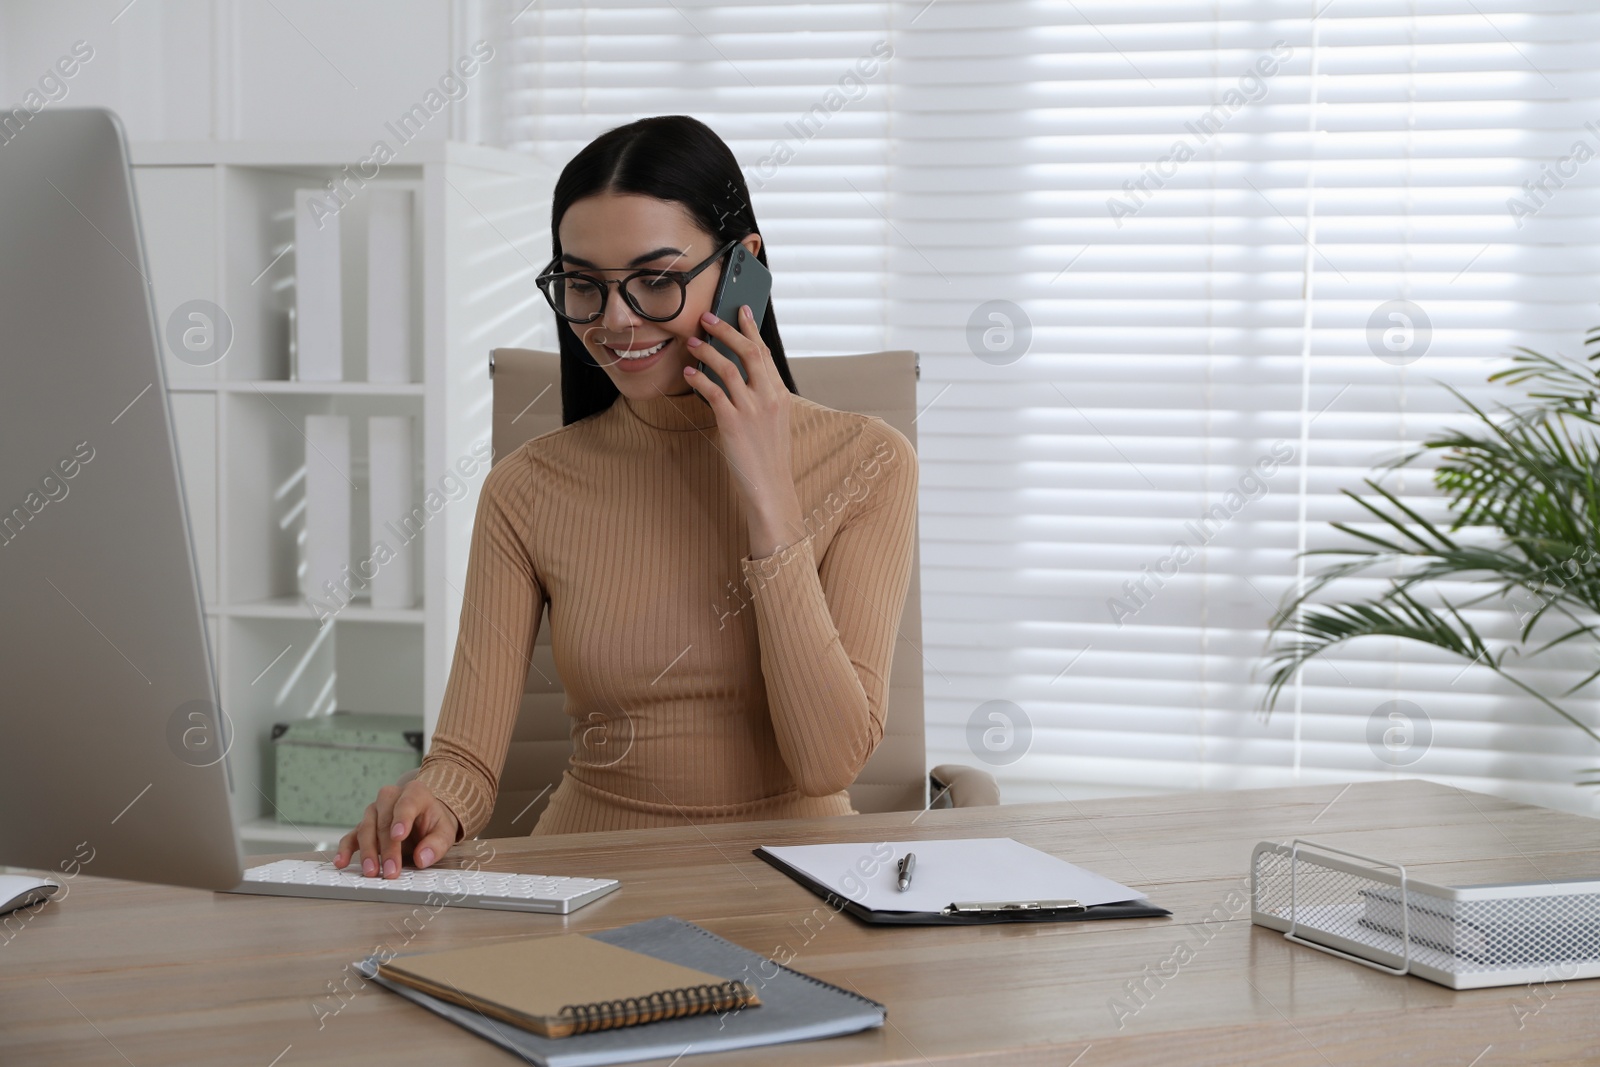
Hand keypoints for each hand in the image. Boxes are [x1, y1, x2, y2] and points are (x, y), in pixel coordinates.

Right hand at [332, 779, 459, 878]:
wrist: (425, 818)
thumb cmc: (434, 823)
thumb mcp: (445, 832)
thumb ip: (437, 844)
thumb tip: (423, 858)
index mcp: (414, 793)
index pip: (406, 804)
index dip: (401, 819)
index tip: (398, 836)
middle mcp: (390, 798)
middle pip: (384, 821)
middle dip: (387, 848)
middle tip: (391, 871)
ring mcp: (374, 811)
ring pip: (366, 829)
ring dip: (368, 852)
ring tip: (372, 872)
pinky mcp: (363, 826)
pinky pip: (351, 836)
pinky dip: (345, 849)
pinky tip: (341, 862)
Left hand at [683, 305, 803, 555]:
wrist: (770, 487)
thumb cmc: (768, 456)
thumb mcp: (773, 420)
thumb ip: (762, 395)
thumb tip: (738, 373)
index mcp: (780, 394)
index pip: (765, 352)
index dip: (751, 329)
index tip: (740, 310)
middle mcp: (768, 397)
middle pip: (748, 352)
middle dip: (726, 330)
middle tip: (707, 317)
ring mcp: (752, 410)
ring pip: (727, 368)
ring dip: (707, 351)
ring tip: (691, 343)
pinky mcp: (733, 423)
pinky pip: (713, 392)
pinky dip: (699, 379)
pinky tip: (688, 374)